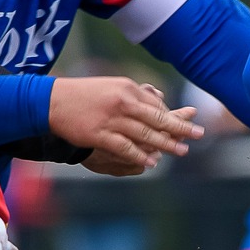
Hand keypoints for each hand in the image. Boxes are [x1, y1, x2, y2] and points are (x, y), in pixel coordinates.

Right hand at [47, 77, 201, 175]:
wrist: (51, 100)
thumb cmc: (83, 94)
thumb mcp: (112, 86)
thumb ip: (134, 94)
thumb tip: (158, 97)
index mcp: (128, 89)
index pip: (157, 105)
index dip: (173, 116)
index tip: (187, 122)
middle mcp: (124, 102)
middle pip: (158, 118)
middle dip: (180, 127)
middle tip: (198, 134)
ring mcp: (112, 119)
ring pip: (145, 134)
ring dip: (165, 144)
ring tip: (181, 151)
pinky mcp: (100, 134)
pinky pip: (125, 147)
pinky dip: (139, 155)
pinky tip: (151, 162)